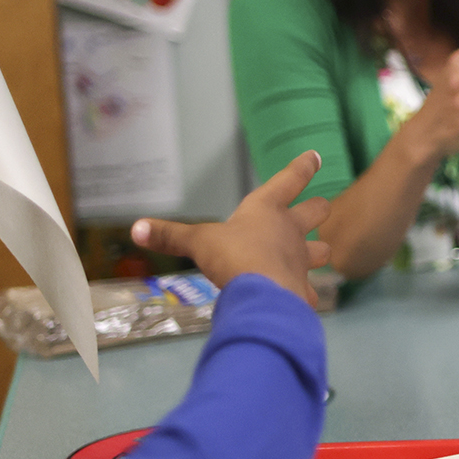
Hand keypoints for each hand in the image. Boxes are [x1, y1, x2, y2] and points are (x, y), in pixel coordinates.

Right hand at [130, 150, 331, 305]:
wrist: (264, 295)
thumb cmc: (234, 257)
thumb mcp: (198, 242)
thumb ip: (170, 236)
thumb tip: (136, 229)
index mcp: (266, 208)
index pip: (291, 178)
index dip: (303, 166)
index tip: (315, 156)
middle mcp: (290, 230)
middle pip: (317, 210)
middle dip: (318, 207)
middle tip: (320, 206)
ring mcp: (301, 260)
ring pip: (323, 250)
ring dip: (319, 251)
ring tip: (317, 253)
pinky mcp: (303, 290)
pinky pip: (309, 292)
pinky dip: (304, 296)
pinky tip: (299, 301)